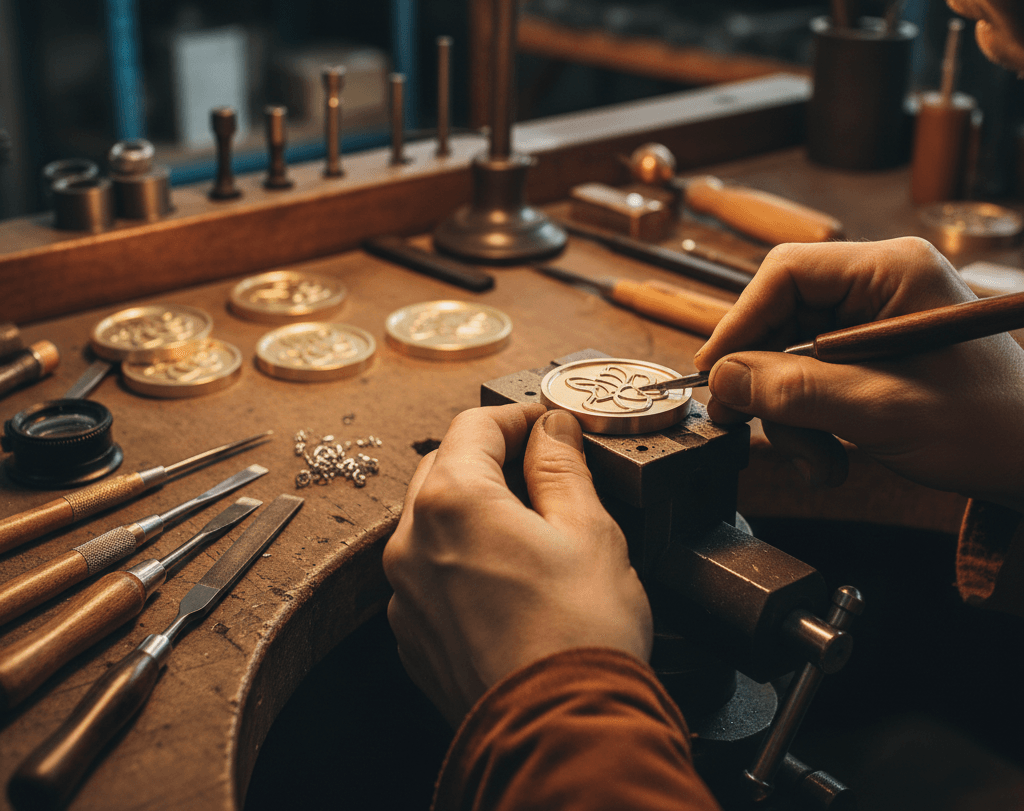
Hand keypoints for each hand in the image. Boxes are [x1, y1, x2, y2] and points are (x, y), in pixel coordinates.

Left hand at [383, 403, 651, 726]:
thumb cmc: (579, 633)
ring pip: (431, 520)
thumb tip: (551, 428)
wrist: (559, 736)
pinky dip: (458, 555)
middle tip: (541, 465)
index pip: (475, 426)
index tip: (548, 423)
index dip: (517, 416)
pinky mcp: (412, 634)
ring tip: (527, 521)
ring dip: (472, 506)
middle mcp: (411, 541)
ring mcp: (404, 592)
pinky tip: (505, 573)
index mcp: (452, 501)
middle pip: (445, 467)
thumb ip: (561, 466)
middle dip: (491, 457)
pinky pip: (427, 571)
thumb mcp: (587, 529)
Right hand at [693, 237, 1023, 511]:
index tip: (715, 371)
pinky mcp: (870, 356)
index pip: (786, 274)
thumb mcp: (884, 409)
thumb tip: (723, 379)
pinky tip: (830, 458)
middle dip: (767, 383)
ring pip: (790, 356)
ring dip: (790, 416)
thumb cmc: (991, 426)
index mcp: (891, 271)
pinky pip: (813, 380)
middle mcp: (878, 287)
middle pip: (782, 319)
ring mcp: (873, 321)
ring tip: (817, 463)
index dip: (740, 321)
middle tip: (742, 426)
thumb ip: (797, 391)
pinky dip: (810, 422)